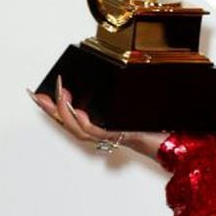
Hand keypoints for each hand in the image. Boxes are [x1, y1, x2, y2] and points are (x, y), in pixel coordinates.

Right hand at [28, 76, 167, 160]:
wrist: (176, 141)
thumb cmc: (159, 124)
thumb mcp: (134, 104)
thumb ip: (119, 95)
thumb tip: (106, 74)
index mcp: (106, 125)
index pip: (74, 118)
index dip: (55, 108)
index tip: (39, 95)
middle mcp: (106, 133)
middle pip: (70, 125)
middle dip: (52, 110)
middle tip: (40, 96)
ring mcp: (111, 136)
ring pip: (79, 129)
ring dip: (66, 113)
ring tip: (60, 96)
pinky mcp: (119, 136)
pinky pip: (95, 132)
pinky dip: (84, 122)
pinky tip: (79, 110)